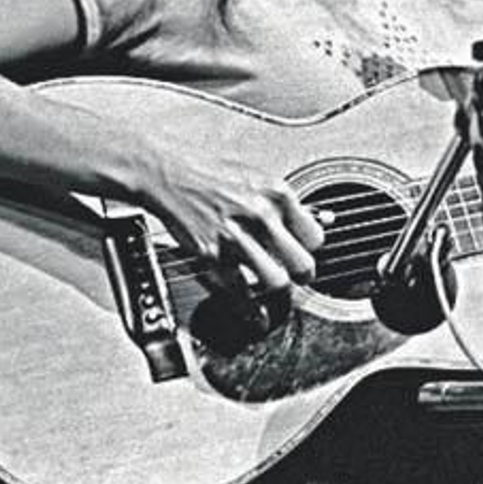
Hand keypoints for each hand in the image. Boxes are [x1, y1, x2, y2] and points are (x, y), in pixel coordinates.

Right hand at [135, 150, 325, 299]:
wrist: (167, 172)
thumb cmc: (209, 171)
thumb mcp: (255, 176)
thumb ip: (282, 203)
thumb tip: (314, 220)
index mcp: (277, 194)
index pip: (315, 237)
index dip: (309, 248)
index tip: (304, 251)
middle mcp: (260, 216)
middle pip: (302, 265)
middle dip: (302, 276)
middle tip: (299, 278)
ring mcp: (236, 238)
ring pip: (276, 283)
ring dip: (278, 293)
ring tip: (276, 293)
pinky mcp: (212, 255)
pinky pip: (239, 292)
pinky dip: (249, 309)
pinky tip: (254, 313)